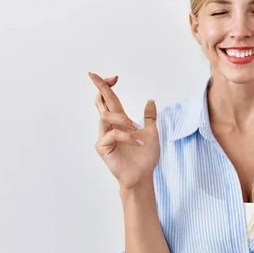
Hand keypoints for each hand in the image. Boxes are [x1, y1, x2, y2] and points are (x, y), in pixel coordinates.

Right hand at [89, 72, 159, 189]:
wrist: (143, 175)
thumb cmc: (145, 157)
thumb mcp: (152, 133)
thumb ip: (149, 117)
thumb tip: (150, 100)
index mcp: (120, 122)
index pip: (110, 100)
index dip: (108, 87)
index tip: (114, 77)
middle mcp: (109, 127)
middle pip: (101, 103)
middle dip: (101, 88)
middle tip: (104, 78)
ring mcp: (104, 137)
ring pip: (107, 116)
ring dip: (123, 119)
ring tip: (136, 128)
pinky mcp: (103, 147)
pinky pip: (112, 134)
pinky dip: (126, 136)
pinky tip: (137, 142)